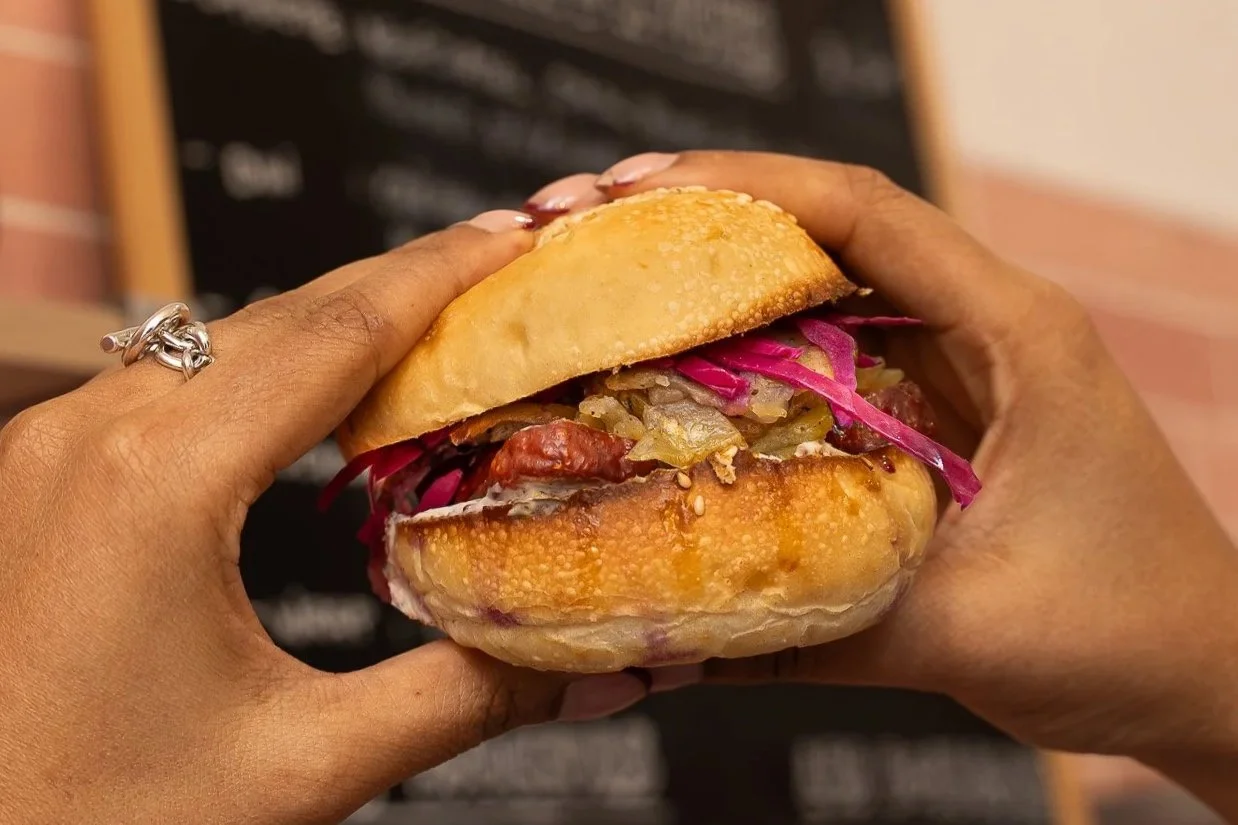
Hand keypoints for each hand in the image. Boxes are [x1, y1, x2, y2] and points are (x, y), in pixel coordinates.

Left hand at [0, 211, 647, 824]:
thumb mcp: (302, 765)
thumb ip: (460, 700)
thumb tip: (585, 674)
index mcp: (156, 482)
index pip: (334, 335)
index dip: (437, 276)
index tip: (510, 236)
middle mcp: (89, 437)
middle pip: (280, 317)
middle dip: (398, 283)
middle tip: (496, 263)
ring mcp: (50, 449)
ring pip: (220, 341)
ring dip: (329, 325)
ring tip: (429, 322)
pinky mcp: (41, 477)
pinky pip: (171, 384)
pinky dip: (262, 372)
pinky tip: (315, 396)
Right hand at [528, 153, 1237, 814]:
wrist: (1201, 676)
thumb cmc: (1130, 633)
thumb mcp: (966, 629)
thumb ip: (816, 632)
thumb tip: (671, 642)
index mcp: (1014, 334)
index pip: (869, 215)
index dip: (746, 187)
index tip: (639, 194)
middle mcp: (981, 332)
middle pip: (829, 238)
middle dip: (706, 227)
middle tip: (592, 237)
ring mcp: (955, 374)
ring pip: (821, 303)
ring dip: (720, 296)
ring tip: (610, 299)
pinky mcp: (931, 423)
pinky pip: (826, 375)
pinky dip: (751, 373)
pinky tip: (677, 393)